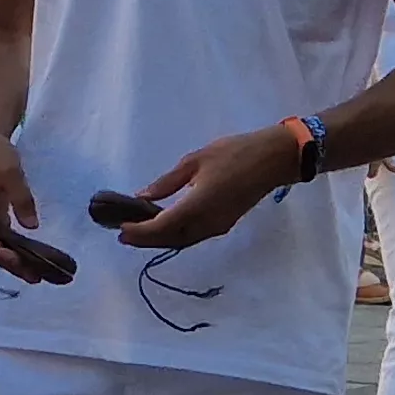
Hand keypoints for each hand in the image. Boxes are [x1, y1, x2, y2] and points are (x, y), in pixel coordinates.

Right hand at [0, 127, 64, 282]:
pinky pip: (1, 235)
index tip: (22, 263)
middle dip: (12, 264)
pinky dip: (16, 245)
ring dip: (15, 258)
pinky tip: (32, 255)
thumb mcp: (10, 171)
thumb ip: (21, 199)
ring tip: (38, 272)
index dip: (2, 254)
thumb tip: (31, 226)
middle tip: (36, 278)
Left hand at [117, 124, 303, 250]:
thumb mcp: (195, 160)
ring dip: (160, 240)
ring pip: (183, 240)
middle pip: (171, 239)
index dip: (140, 231)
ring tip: (138, 233)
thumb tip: (142, 195)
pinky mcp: (224, 224)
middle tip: (122, 235)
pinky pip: (194, 236)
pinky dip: (175, 235)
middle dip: (145, 240)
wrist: (273, 160)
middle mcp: (207, 222)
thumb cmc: (234, 153)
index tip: (120, 229)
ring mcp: (218, 226)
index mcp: (198, 205)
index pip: (162, 226)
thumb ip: (168, 182)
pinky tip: (164, 226)